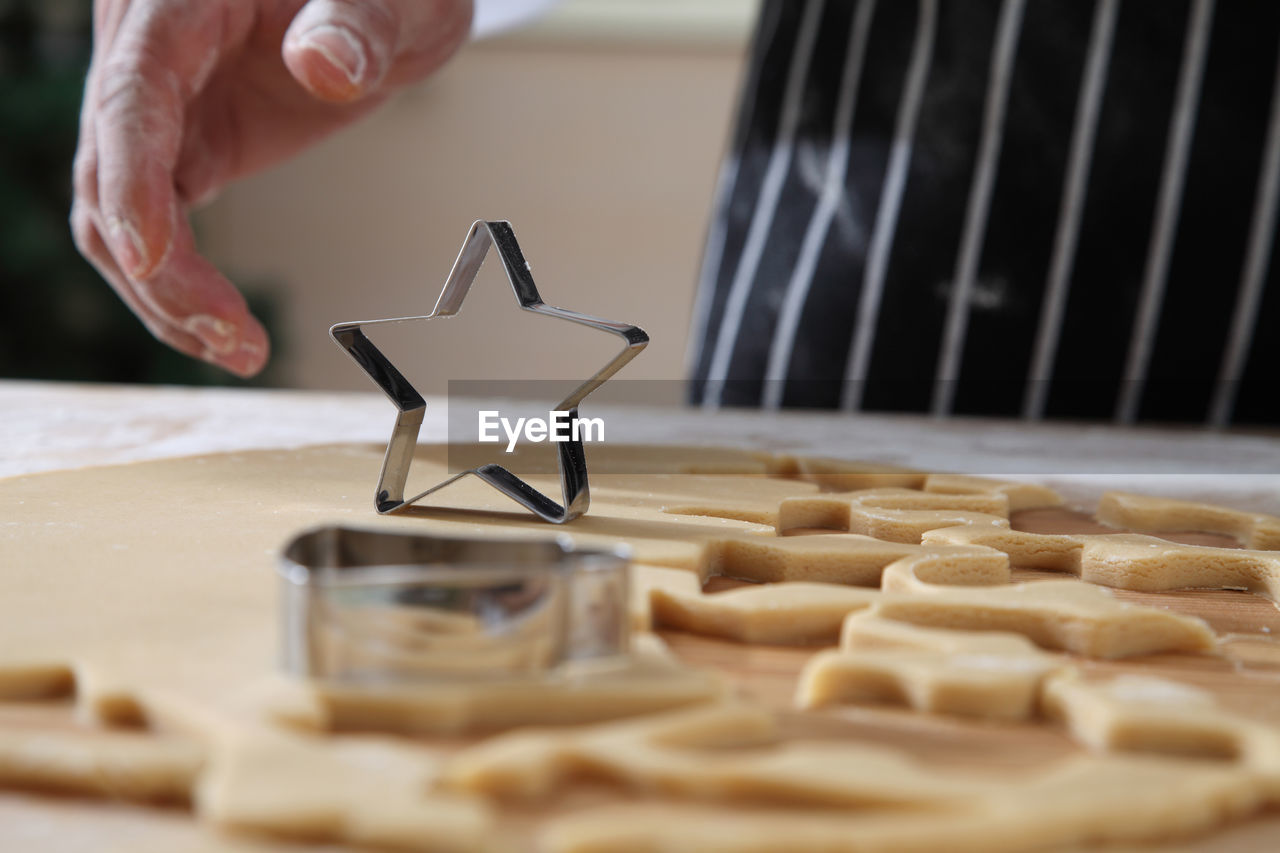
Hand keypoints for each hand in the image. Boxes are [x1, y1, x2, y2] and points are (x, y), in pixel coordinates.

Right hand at [71, 0, 472, 376]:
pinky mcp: (186, 144)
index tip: (154, 259)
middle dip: (158, 268)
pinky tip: (226, 330)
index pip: (133, 96)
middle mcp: (145, 50)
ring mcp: (159, 104)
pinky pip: (156, 221)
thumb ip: (355, 23)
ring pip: (115, 211)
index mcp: (175, 3)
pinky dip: (181, 282)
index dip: (131, 182)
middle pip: (107, 170)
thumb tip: (323, 67)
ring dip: (163, 292)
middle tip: (235, 340)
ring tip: (240, 352)